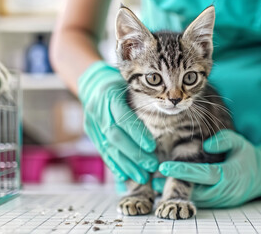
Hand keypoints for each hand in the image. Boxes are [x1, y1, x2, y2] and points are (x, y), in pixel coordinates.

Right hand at [78, 61, 158, 183]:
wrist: (93, 83)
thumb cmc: (120, 84)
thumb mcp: (130, 85)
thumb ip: (142, 99)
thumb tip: (168, 111)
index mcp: (108, 96)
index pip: (123, 119)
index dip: (137, 134)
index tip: (152, 146)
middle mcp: (98, 111)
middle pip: (115, 136)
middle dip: (134, 154)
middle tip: (152, 166)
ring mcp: (92, 123)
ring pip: (108, 147)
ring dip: (126, 164)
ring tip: (142, 176)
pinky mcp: (91, 133)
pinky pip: (102, 151)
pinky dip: (114, 165)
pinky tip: (124, 176)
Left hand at [154, 130, 260, 207]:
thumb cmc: (248, 157)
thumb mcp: (240, 143)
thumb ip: (224, 140)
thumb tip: (206, 144)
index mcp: (229, 175)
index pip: (202, 173)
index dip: (183, 170)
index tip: (165, 165)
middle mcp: (223, 190)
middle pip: (194, 189)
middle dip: (173, 185)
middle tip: (153, 178)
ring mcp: (220, 200)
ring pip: (195, 197)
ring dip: (176, 191)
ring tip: (157, 182)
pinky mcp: (217, 204)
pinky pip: (199, 200)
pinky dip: (185, 194)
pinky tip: (170, 187)